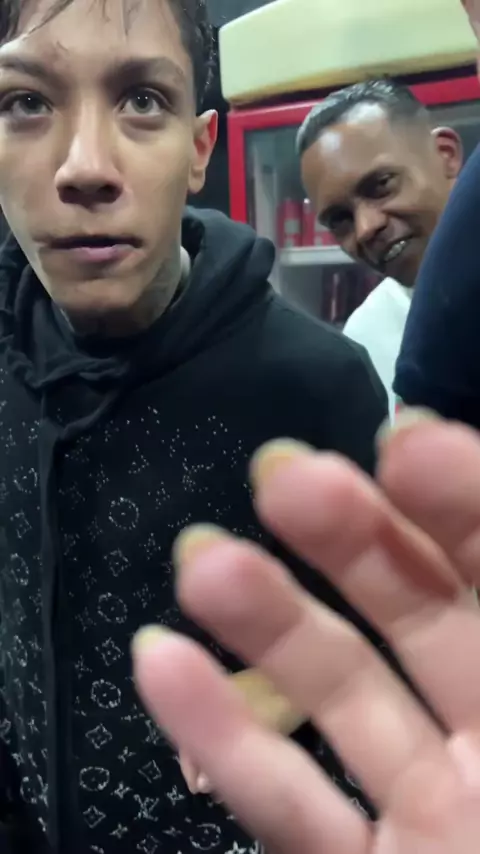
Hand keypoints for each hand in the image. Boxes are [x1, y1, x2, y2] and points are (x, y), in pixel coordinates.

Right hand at [134, 412, 479, 853]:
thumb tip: (460, 460)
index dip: (459, 500)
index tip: (400, 441)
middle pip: (413, 609)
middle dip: (348, 536)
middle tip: (281, 472)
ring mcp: (421, 803)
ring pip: (336, 692)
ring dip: (265, 618)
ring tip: (202, 556)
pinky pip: (283, 804)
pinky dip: (217, 739)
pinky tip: (160, 660)